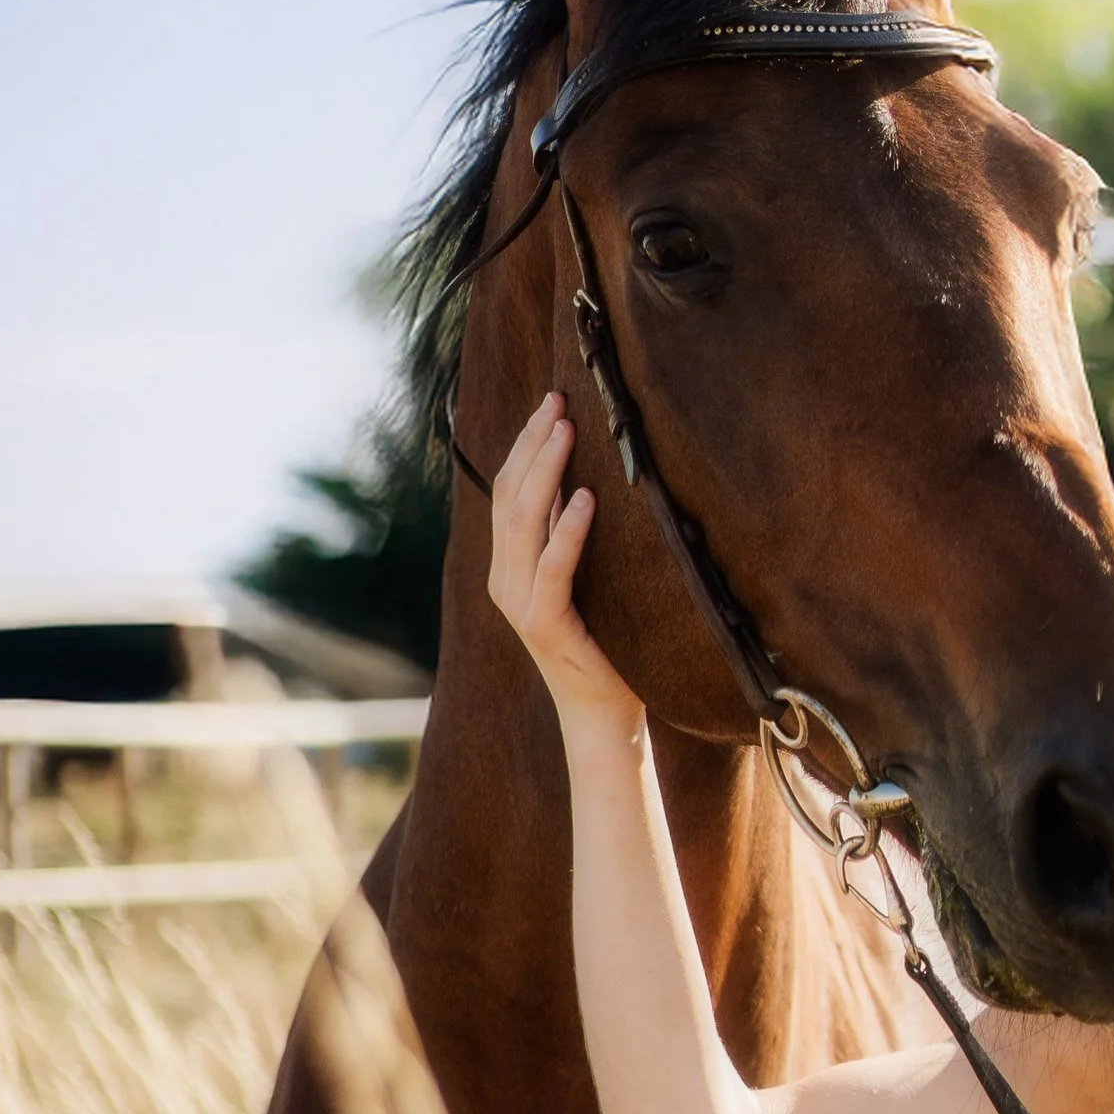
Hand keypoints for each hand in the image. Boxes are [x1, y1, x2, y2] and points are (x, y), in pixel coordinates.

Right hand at [487, 395, 642, 730]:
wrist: (606, 714)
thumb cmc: (607, 644)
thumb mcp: (589, 579)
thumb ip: (573, 538)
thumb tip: (588, 479)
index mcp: (509, 566)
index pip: (509, 490)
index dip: (525, 443)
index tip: (551, 402)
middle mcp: (505, 579)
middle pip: (510, 495)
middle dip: (533, 443)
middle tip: (558, 400)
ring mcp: (519, 603)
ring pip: (523, 522)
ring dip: (546, 470)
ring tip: (567, 430)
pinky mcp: (544, 626)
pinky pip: (553, 570)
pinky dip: (568, 531)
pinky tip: (585, 499)